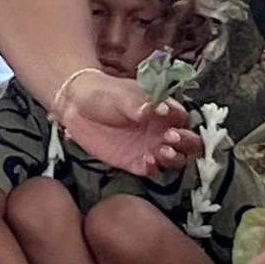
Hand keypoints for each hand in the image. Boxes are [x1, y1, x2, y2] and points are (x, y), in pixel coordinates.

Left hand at [58, 71, 195, 177]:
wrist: (76, 107)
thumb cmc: (103, 93)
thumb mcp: (120, 93)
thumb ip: (138, 103)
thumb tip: (154, 109)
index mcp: (162, 109)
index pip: (182, 117)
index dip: (181, 120)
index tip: (170, 119)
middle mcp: (161, 129)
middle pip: (188, 141)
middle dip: (185, 142)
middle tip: (170, 138)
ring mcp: (150, 147)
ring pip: (175, 158)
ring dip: (173, 157)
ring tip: (161, 151)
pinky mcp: (136, 162)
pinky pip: (152, 169)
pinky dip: (153, 168)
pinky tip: (146, 161)